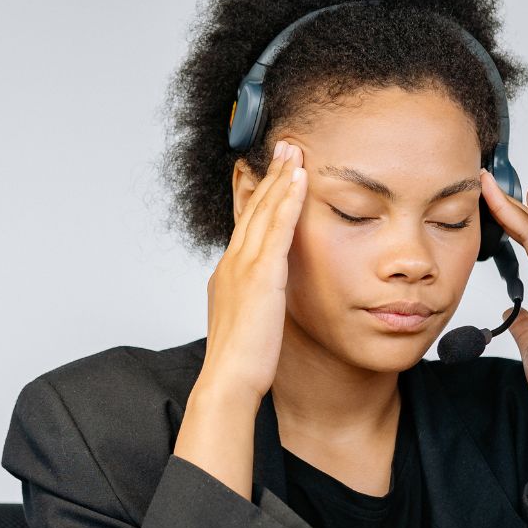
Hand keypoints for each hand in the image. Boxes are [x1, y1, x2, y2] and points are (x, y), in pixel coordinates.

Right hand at [199, 139, 307, 403]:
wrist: (228, 381)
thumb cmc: (240, 363)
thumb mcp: (246, 323)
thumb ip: (253, 301)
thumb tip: (262, 297)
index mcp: (228, 275)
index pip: (244, 225)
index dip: (257, 195)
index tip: (267, 172)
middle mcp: (232, 264)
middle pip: (252, 208)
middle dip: (269, 175)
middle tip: (283, 146)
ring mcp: (244, 267)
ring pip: (263, 211)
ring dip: (280, 177)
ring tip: (294, 151)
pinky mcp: (261, 275)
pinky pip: (277, 229)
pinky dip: (288, 200)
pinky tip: (300, 180)